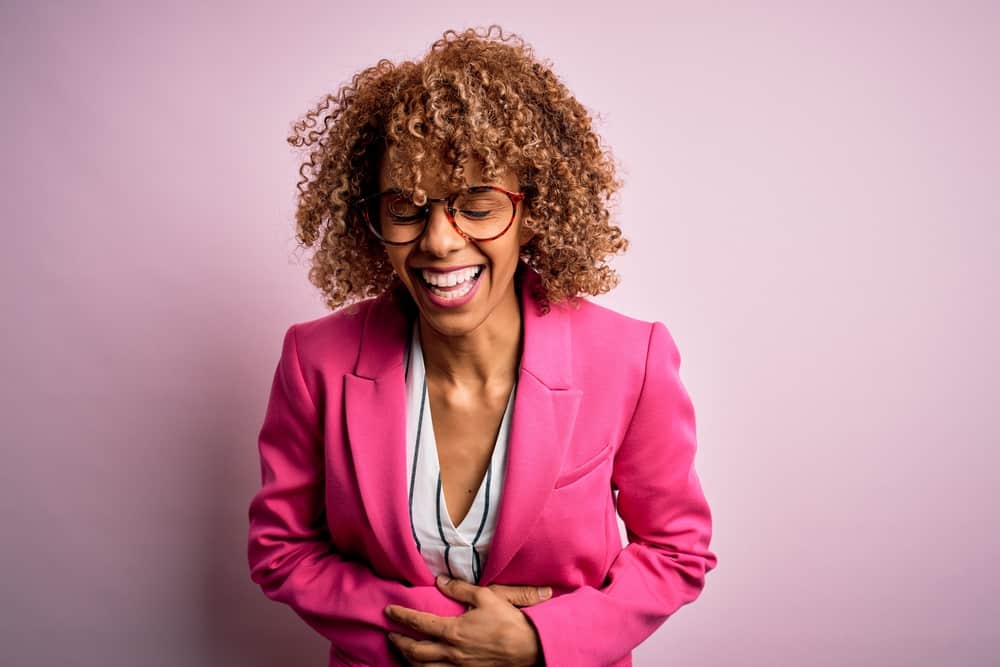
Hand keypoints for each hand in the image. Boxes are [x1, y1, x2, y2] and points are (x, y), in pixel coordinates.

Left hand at [384, 575, 549, 665]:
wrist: (528, 648)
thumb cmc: (508, 621)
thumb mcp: (486, 596)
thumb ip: (460, 589)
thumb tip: (440, 581)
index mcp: (453, 630)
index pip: (419, 623)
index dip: (401, 616)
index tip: (389, 611)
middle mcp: (451, 652)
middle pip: (414, 651)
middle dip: (398, 642)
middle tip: (390, 634)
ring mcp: (458, 666)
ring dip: (408, 659)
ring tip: (402, 651)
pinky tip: (422, 665)